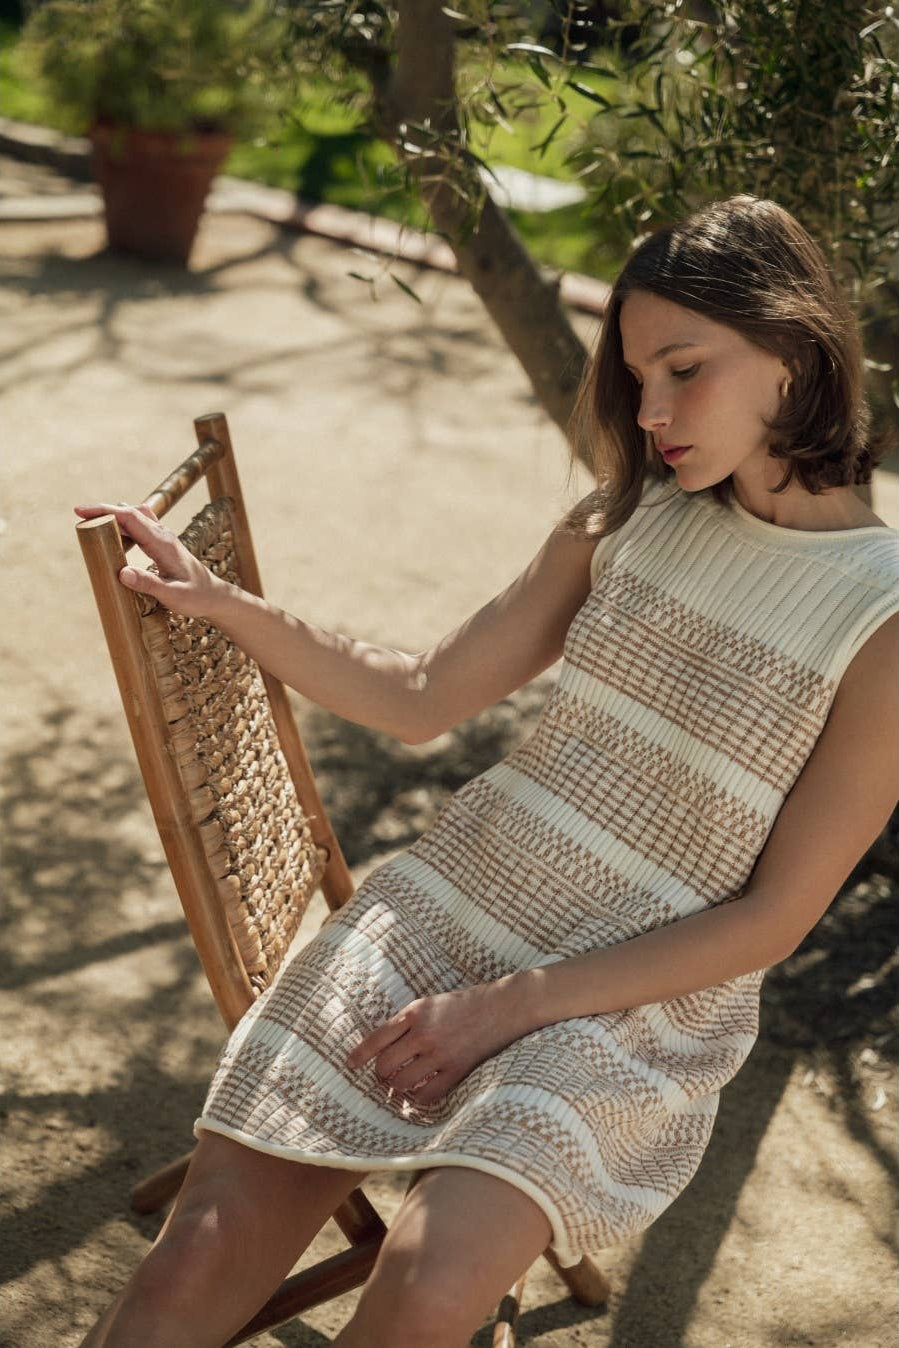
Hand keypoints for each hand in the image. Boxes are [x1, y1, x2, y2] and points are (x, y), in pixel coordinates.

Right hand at [73, 502, 228, 618]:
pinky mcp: (162, 543)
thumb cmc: (196, 597)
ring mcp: (163, 537)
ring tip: (91, 526)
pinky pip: (139, 526)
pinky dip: (123, 525)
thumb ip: (149, 584)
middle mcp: (162, 535)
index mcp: (162, 543)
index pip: (130, 518)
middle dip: (103, 511)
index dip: (105, 511)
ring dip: (113, 517)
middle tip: (79, 516)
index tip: (82, 512)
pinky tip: (113, 534)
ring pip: (134, 517)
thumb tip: (122, 573)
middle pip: (129, 512)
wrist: (214, 596)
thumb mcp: (173, 596)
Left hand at [346, 982, 522, 1106]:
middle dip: (380, 1076)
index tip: (350, 1065)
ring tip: (401, 1087)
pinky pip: (428, 1095)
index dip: (360, 1055)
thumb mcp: (430, 1003)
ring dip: (398, 1088)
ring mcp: (441, 1053)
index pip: (376, 1038)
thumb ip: (407, 1021)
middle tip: (383, 1078)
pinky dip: (419, 1099)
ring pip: (403, 1083)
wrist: (502, 1007)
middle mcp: (424, 1033)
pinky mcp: (457, 1070)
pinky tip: (420, 1094)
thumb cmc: (463, 1004)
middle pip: (385, 1066)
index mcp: (414, 1012)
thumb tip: (384, 1047)